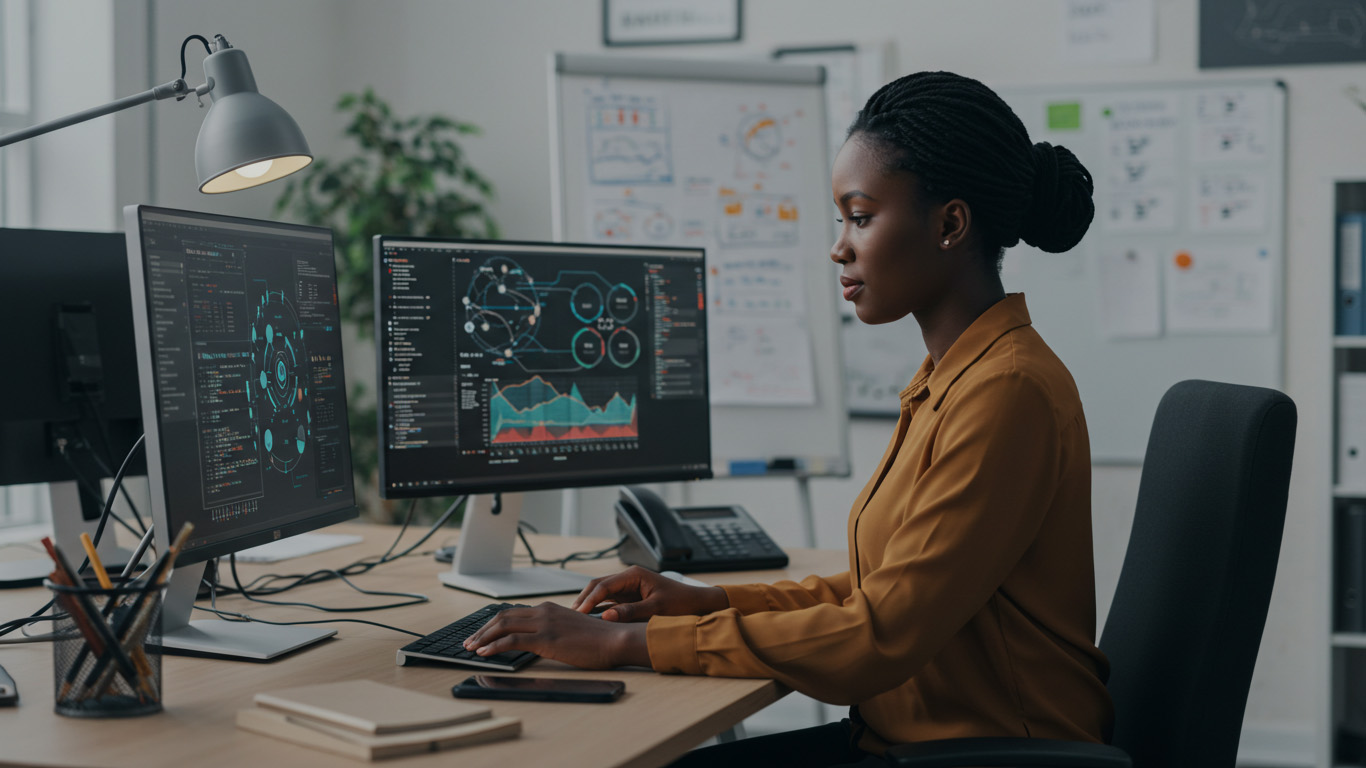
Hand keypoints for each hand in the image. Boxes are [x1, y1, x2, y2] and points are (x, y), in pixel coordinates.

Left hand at [462, 602, 648, 668]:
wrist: (615, 640)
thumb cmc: (599, 640)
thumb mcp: (570, 630)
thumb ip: (553, 631)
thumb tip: (538, 642)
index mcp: (549, 608)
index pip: (512, 613)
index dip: (493, 624)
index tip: (481, 634)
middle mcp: (544, 611)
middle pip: (503, 617)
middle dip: (482, 630)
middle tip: (469, 642)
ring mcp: (544, 624)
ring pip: (503, 626)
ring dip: (482, 638)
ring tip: (470, 648)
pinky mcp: (546, 638)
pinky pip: (512, 640)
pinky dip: (494, 646)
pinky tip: (484, 653)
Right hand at [570, 565, 727, 621]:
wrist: (698, 604)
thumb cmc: (680, 603)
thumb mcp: (656, 609)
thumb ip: (631, 612)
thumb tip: (606, 617)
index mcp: (634, 575)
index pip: (604, 585)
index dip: (589, 599)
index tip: (578, 613)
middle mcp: (628, 579)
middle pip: (598, 586)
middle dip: (584, 599)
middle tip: (571, 616)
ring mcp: (628, 588)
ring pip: (601, 594)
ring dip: (589, 605)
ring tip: (574, 619)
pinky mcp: (630, 598)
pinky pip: (609, 602)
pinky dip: (598, 610)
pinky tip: (589, 620)